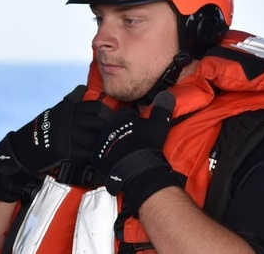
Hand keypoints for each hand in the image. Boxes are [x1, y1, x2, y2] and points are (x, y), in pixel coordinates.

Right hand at [0, 85, 111, 201]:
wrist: (22, 150)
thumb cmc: (40, 130)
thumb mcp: (54, 112)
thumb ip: (70, 103)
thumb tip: (83, 89)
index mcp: (68, 109)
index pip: (96, 108)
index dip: (106, 116)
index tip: (109, 124)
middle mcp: (69, 120)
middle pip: (100, 124)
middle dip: (107, 133)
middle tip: (110, 141)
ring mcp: (67, 135)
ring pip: (95, 140)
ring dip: (101, 148)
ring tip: (104, 153)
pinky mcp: (64, 150)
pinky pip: (87, 155)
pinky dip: (93, 159)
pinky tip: (94, 161)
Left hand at [92, 91, 179, 215]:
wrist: (137, 169)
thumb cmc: (149, 146)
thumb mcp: (160, 125)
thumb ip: (162, 108)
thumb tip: (166, 94)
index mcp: (122, 117)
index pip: (126, 113)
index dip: (133, 120)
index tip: (138, 127)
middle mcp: (108, 126)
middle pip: (115, 124)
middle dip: (121, 129)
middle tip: (131, 140)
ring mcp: (101, 140)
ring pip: (107, 137)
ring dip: (113, 142)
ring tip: (124, 151)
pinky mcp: (96, 155)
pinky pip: (101, 152)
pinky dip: (107, 155)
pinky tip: (116, 160)